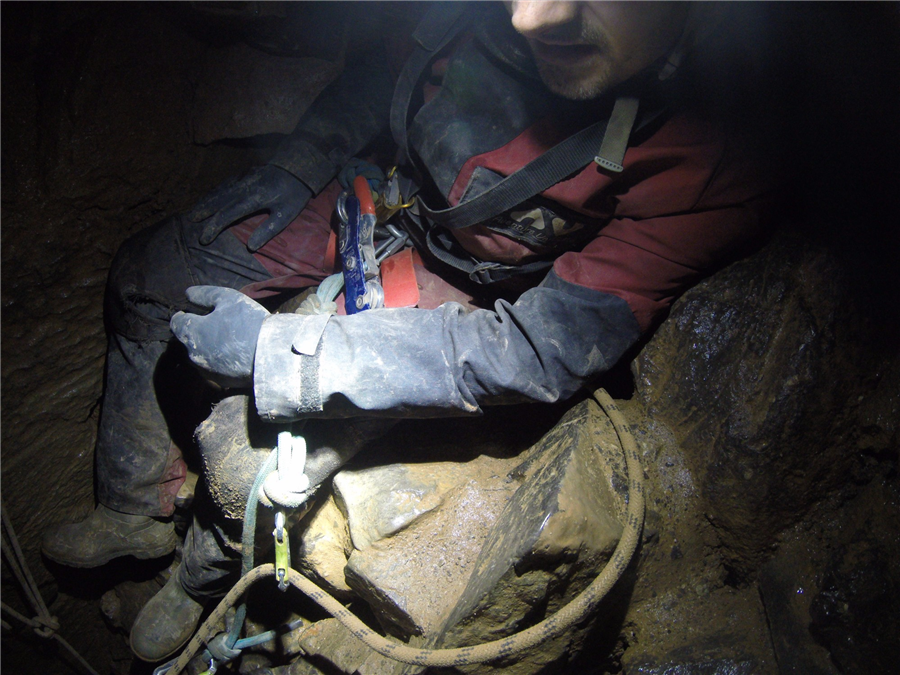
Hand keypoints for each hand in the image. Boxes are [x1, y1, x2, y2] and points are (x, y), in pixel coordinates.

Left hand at [170, 286, 269, 387]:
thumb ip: (204, 295)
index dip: (183, 316)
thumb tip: (187, 294)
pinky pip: (213, 368)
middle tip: (214, 325)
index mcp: (192, 332)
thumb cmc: (247, 322)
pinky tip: (233, 355)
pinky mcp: (220, 382)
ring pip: (199, 356)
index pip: (176, 323)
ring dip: (207, 347)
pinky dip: (218, 360)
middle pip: (187, 341)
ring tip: (225, 340)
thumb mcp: (228, 298)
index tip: (192, 313)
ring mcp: (206, 370)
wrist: (270, 355)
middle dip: (196, 332)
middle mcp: (193, 354)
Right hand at [191, 165, 312, 250]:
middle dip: (204, 211)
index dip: (214, 227)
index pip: (227, 215)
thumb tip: (250, 247)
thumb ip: (268, 230)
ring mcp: (244, 178)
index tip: (204, 238)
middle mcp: (244, 187)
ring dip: (207, 201)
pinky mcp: (246, 173)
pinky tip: (211, 195)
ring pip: (220, 191)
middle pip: (219, 201)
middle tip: (191, 221)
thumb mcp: (286, 214)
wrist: (299, 165)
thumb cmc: (295, 193)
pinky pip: (226, 184)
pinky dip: (216, 191)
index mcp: (253, 199)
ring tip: (195, 210)